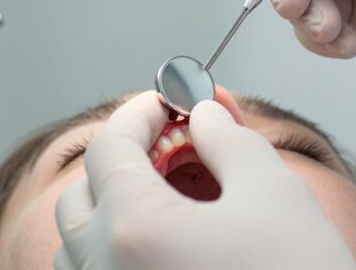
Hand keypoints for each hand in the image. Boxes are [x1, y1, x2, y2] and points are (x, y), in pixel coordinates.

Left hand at [54, 91, 355, 269]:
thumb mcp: (274, 194)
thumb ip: (228, 140)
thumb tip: (204, 118)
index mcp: (133, 231)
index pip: (108, 147)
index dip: (138, 112)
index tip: (165, 102)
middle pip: (81, 196)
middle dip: (122, 161)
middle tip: (173, 149)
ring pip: (81, 248)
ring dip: (114, 211)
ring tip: (175, 203)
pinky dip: (120, 256)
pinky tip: (171, 249)